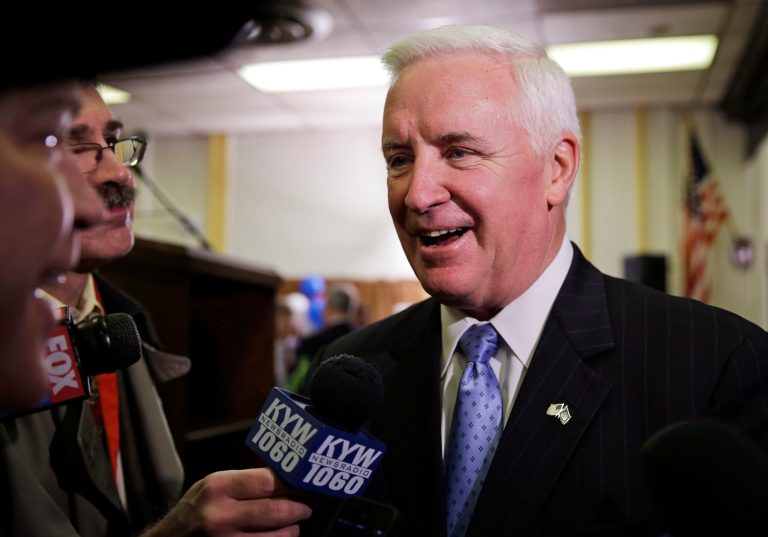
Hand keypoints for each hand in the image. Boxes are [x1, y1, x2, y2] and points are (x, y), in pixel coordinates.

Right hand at [142, 468, 311, 536]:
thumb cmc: (196, 509)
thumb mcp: (214, 485)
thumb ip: (246, 481)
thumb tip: (287, 478)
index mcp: (218, 488)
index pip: (267, 482)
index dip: (292, 485)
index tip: (304, 485)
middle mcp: (221, 516)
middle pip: (277, 511)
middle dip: (299, 509)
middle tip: (307, 507)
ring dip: (292, 531)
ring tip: (293, 524)